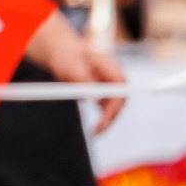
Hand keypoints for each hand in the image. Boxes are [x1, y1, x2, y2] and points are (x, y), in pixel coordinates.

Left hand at [25, 12, 125, 132]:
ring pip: (115, 109)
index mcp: (110, 67)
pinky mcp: (107, 94)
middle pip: (119, 102)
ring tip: (94, 132)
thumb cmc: (67, 56)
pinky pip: (108, 110)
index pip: (120, 90)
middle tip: (96, 132)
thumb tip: (93, 98)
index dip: (114, 107)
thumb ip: (83, 80)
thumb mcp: (71, 66)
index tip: (103, 120)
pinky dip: (103, 119)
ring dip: (106, 122)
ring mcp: (112, 86)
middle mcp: (115, 78)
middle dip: (110, 119)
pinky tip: (95, 129)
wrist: (65, 53)